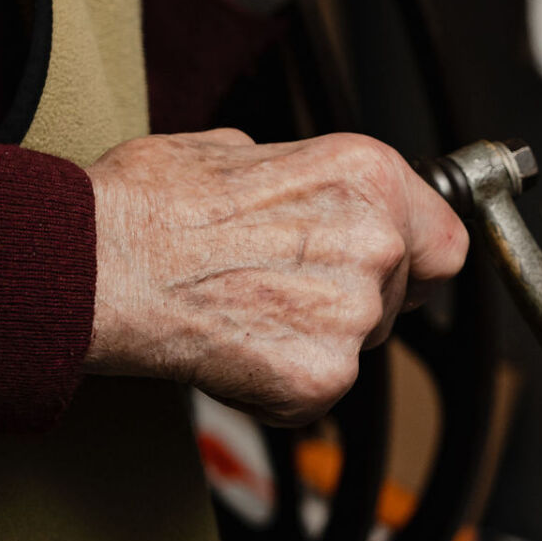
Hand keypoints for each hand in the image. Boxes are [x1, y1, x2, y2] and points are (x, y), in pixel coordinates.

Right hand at [83, 128, 467, 425]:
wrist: (97, 264)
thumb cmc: (150, 205)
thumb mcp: (238, 148)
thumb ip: (303, 175)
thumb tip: (307, 190)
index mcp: (367, 174)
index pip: (443, 238)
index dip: (411, 257)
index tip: (393, 268)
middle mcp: (376, 240)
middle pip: (399, 295)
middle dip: (350, 298)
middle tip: (275, 287)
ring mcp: (353, 313)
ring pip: (357, 344)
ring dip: (311, 340)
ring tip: (242, 310)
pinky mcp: (322, 376)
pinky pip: (316, 392)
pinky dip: (277, 385)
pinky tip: (232, 348)